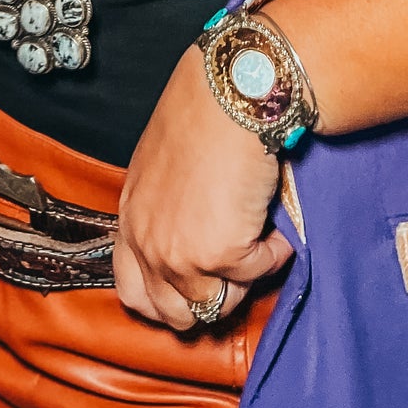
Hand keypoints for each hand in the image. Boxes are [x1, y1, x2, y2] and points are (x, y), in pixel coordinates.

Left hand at [115, 45, 293, 331]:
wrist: (230, 94)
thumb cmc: (206, 111)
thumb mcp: (164, 162)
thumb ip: (167, 205)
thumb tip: (197, 231)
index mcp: (132, 217)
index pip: (135, 293)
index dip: (169, 299)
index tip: (200, 283)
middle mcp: (147, 243)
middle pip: (174, 313)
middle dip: (210, 297)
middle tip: (235, 263)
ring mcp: (178, 254)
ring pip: (217, 306)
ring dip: (244, 277)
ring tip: (258, 235)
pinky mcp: (218, 253)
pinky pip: (257, 273)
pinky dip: (275, 252)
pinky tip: (275, 219)